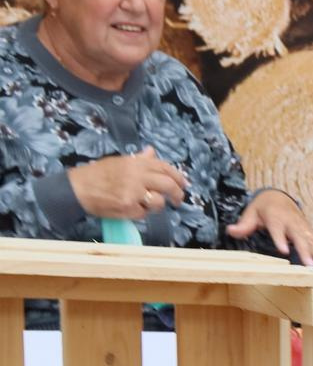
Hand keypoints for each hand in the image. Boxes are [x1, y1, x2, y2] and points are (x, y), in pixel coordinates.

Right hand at [68, 147, 189, 220]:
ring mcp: (134, 193)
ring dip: (156, 205)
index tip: (183, 184)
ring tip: (147, 204)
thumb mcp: (119, 161)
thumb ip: (139, 159)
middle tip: (177, 200)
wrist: (77, 188)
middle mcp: (138, 176)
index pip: (166, 168)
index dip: (178, 177)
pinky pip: (144, 214)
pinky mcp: (128, 207)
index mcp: (137, 163)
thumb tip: (152, 151)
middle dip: (177, 194)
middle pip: (168, 185)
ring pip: (159, 202)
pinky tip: (131, 208)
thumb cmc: (97, 174)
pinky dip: (141, 213)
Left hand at [227, 190, 312, 269]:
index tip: (284, 251)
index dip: (280, 239)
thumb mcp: (250, 213)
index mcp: (276, 217)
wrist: (279, 197)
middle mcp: (293, 223)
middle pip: (301, 238)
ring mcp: (304, 228)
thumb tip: (230, 230)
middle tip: (312, 266)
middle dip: (307, 252)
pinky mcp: (311, 233)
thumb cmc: (263, 208)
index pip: (277, 229)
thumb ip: (243, 225)